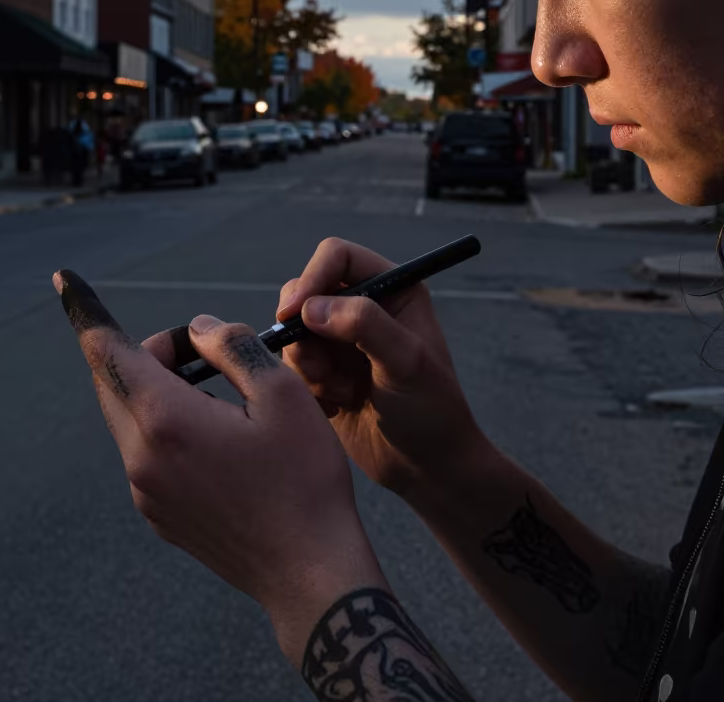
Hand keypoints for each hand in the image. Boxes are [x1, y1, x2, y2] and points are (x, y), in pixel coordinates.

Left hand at [53, 269, 384, 654]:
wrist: (308, 569)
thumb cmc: (304, 477)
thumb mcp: (284, 393)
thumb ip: (235, 347)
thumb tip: (200, 327)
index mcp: (167, 421)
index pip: (109, 354)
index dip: (87, 315)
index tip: (68, 282)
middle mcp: (142, 458)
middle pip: (114, 384)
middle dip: (146, 352)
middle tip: (201, 348)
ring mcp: (146, 492)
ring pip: (130, 419)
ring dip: (158, 390)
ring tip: (220, 392)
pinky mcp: (160, 514)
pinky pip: (145, 454)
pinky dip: (166, 427)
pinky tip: (220, 437)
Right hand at [278, 239, 484, 499]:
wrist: (427, 467)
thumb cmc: (432, 410)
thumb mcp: (406, 363)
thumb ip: (365, 325)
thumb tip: (312, 307)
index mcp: (393, 287)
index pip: (337, 257)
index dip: (311, 277)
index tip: (292, 312)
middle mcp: (364, 306)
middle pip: (304, 290)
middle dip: (304, 330)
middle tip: (320, 368)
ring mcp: (341, 339)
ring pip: (294, 331)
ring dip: (309, 364)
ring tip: (342, 393)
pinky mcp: (324, 370)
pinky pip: (291, 364)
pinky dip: (306, 386)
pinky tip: (338, 407)